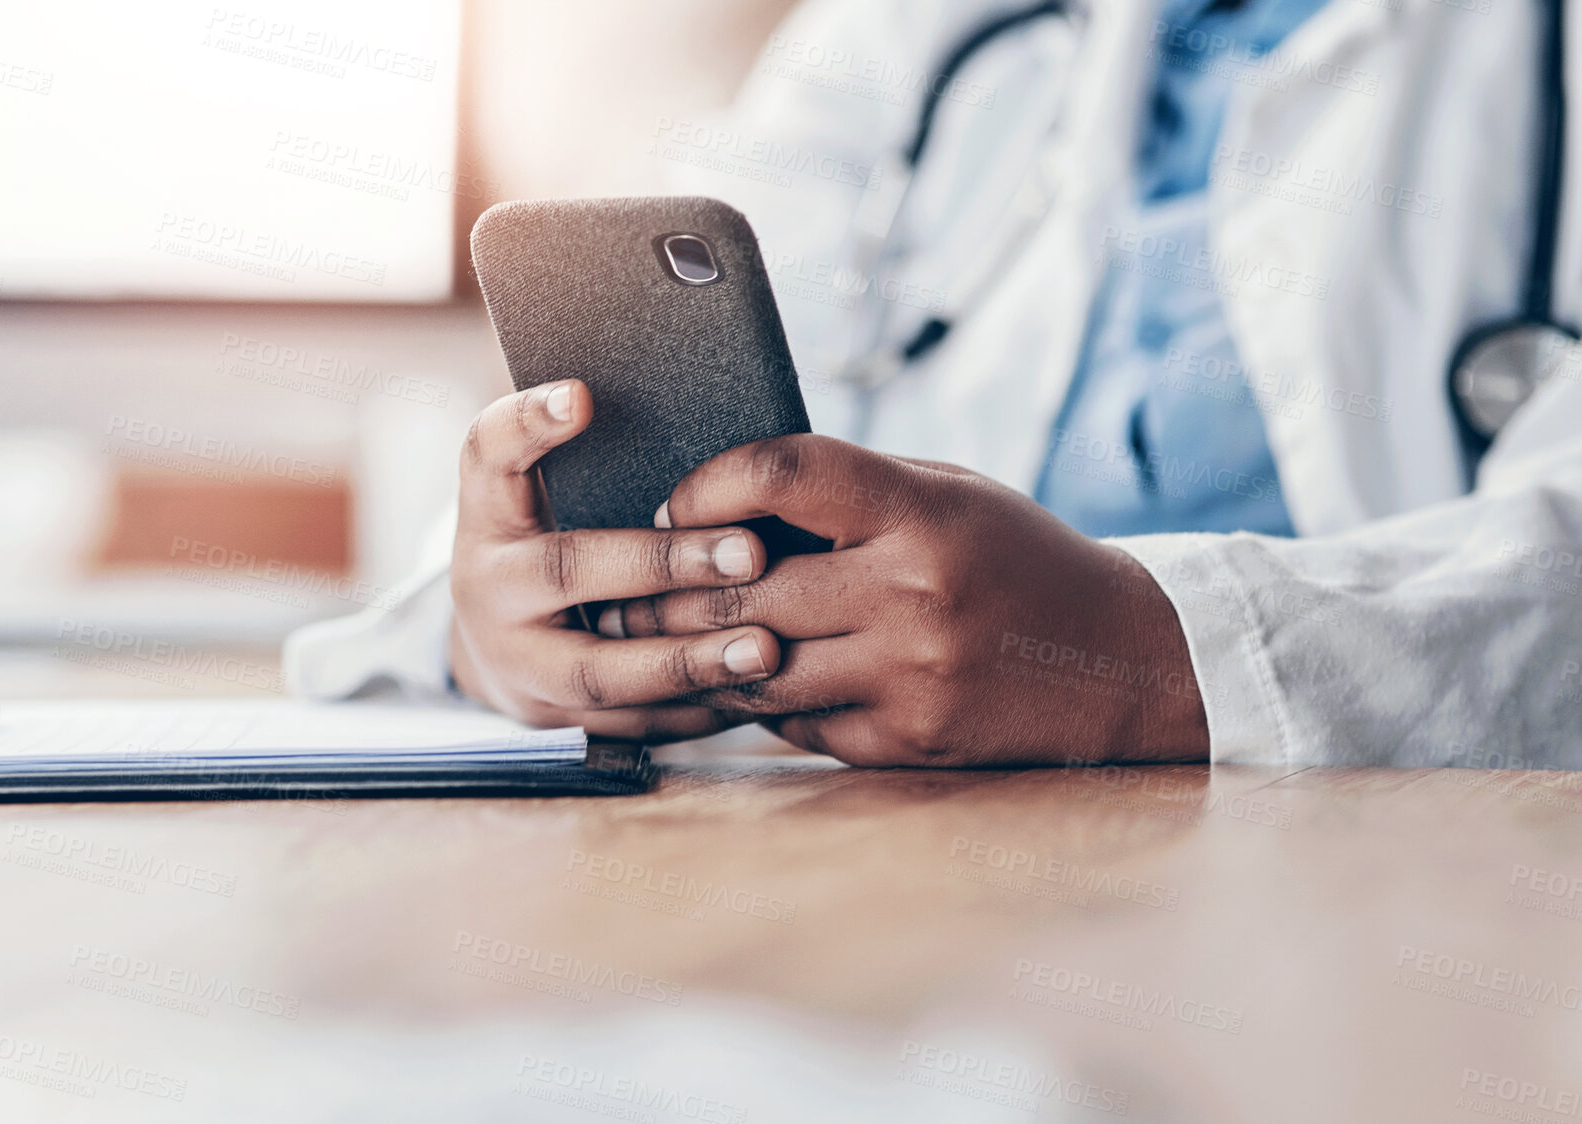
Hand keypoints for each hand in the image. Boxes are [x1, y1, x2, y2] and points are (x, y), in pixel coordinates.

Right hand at [448, 379, 782, 741]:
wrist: (497, 648)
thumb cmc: (545, 541)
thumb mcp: (536, 492)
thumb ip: (579, 451)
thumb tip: (656, 399)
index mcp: (486, 513)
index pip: (488, 453)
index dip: (528, 424)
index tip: (582, 395)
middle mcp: (488, 587)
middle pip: (566, 570)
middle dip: (661, 564)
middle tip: (750, 553)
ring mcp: (516, 664)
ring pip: (599, 672)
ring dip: (687, 660)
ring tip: (766, 646)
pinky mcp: (555, 723)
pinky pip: (630, 725)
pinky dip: (695, 710)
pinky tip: (755, 693)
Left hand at [597, 435, 1210, 765]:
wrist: (1119, 660)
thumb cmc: (1018, 559)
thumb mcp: (949, 495)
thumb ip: (850, 493)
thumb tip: (723, 498)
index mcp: (922, 512)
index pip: (783, 471)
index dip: (709, 482)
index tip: (674, 502)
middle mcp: (913, 594)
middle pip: (744, 586)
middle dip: (668, 589)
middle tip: (621, 590)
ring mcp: (910, 676)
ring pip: (756, 667)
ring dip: (702, 655)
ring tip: (662, 640)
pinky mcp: (907, 741)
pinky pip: (797, 723)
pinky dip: (765, 701)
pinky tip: (746, 682)